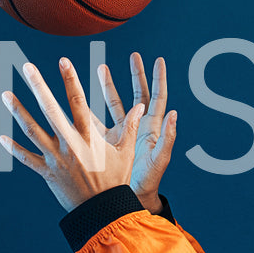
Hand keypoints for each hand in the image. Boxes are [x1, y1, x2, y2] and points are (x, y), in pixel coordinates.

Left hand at [0, 58, 145, 212]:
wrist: (102, 211)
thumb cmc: (116, 180)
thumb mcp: (126, 152)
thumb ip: (130, 126)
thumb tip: (141, 106)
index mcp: (89, 136)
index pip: (78, 101)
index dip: (70, 79)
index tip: (63, 61)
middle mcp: (70, 144)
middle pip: (50, 110)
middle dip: (38, 86)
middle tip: (27, 67)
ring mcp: (56, 159)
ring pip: (33, 131)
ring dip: (18, 111)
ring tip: (6, 94)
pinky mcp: (47, 173)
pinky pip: (27, 159)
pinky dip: (14, 149)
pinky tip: (1, 138)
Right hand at [97, 52, 177, 213]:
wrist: (133, 197)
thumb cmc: (149, 180)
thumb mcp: (159, 159)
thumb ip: (167, 137)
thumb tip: (175, 113)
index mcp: (152, 127)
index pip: (157, 97)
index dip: (158, 79)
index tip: (158, 60)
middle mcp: (138, 125)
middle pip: (138, 94)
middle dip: (135, 75)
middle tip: (133, 56)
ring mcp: (122, 131)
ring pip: (114, 103)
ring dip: (109, 86)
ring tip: (101, 67)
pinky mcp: (107, 140)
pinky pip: (97, 120)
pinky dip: (89, 109)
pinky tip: (78, 97)